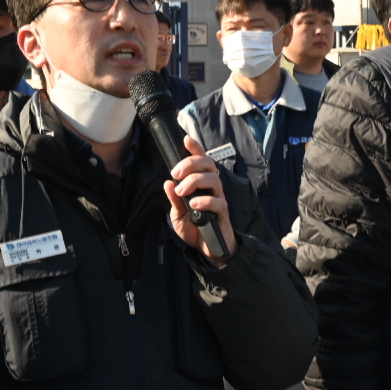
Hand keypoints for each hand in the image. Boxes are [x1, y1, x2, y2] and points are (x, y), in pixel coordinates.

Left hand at [164, 135, 236, 267]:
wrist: (207, 249)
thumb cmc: (195, 228)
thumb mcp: (178, 214)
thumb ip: (174, 199)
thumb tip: (167, 183)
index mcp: (201, 183)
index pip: (201, 161)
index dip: (195, 149)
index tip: (186, 140)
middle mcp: (212, 187)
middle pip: (208, 164)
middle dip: (190, 164)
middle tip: (176, 173)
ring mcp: (219, 198)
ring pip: (213, 179)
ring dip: (195, 181)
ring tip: (182, 191)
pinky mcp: (223, 213)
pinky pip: (218, 202)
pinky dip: (205, 201)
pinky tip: (194, 205)